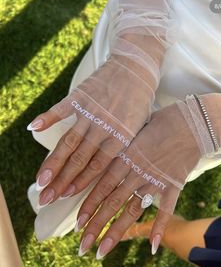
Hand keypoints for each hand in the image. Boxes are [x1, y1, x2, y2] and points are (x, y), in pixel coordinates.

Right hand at [29, 54, 154, 207]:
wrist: (137, 67)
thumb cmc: (141, 100)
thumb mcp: (139, 128)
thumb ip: (123, 147)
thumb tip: (109, 167)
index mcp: (121, 138)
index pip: (97, 167)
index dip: (80, 183)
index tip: (66, 196)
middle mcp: (104, 127)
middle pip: (79, 160)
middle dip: (62, 181)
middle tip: (47, 198)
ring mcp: (91, 111)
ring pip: (68, 142)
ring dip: (53, 162)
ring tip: (40, 180)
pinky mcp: (81, 95)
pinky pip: (61, 108)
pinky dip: (47, 118)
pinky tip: (33, 129)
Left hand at [75, 101, 201, 258]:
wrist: (191, 122)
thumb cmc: (160, 121)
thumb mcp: (133, 130)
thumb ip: (120, 148)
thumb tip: (104, 158)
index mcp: (125, 156)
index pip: (102, 185)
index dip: (88, 205)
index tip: (76, 222)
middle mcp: (136, 172)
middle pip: (112, 202)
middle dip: (95, 225)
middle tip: (82, 245)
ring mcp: (155, 180)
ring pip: (132, 210)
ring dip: (116, 231)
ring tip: (102, 250)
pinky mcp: (173, 185)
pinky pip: (166, 210)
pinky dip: (159, 227)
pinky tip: (152, 246)